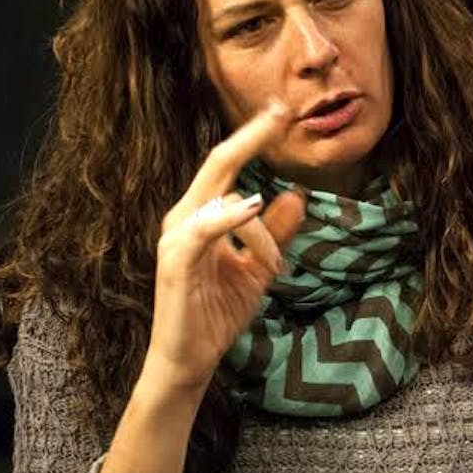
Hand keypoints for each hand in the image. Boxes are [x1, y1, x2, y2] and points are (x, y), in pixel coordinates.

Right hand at [145, 99, 304, 391]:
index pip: (228, 166)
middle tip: (281, 111)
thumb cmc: (217, 313)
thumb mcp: (259, 267)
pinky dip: (227, 217)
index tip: (280, 111)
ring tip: (272, 266)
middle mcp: (185, 218)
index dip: (252, 138)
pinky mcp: (175, 262)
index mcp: (202, 216)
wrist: (190, 360)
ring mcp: (177, 238)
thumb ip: (276, 233)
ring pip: (223, 200)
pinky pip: (202, 230)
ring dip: (259, 231)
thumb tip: (297, 195)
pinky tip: (251, 207)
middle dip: (251, 137)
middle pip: (218, 164)